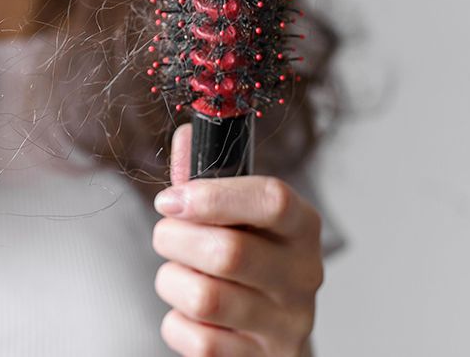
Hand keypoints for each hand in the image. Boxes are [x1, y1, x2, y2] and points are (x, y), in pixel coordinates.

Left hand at [151, 124, 322, 355]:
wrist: (270, 337)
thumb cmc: (247, 263)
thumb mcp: (236, 216)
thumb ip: (208, 177)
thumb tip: (186, 134)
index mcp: (301, 228)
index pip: (272, 201)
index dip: (214, 196)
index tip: (170, 199)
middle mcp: (303, 276)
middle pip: (229, 253)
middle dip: (175, 240)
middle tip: (166, 235)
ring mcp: (285, 325)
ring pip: (205, 298)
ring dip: (172, 282)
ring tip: (178, 275)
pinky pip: (197, 340)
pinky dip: (176, 324)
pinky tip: (189, 314)